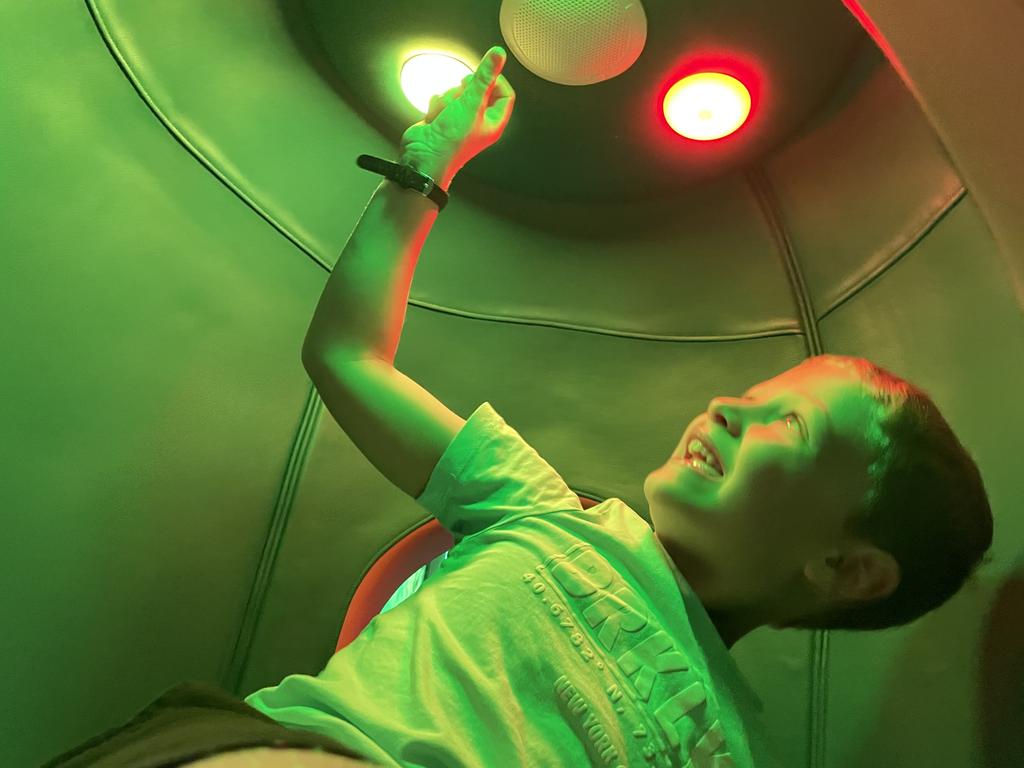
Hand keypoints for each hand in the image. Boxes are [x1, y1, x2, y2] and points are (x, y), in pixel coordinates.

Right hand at [399, 45, 515, 186]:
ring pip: (458, 93)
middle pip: (479, 90)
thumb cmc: (451, 142)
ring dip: (449, 99)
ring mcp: (460, 120)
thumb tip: (498, 55)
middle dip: (466, 90)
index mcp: (493, 122)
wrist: (424, 156)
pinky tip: (436, 117)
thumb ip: (485, 77)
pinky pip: (443, 100)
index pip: (505, 93)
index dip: (495, 81)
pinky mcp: (443, 118)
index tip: (483, 75)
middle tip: (462, 96)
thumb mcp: (472, 103)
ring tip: (446, 113)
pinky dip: (437, 105)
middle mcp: (479, 122)